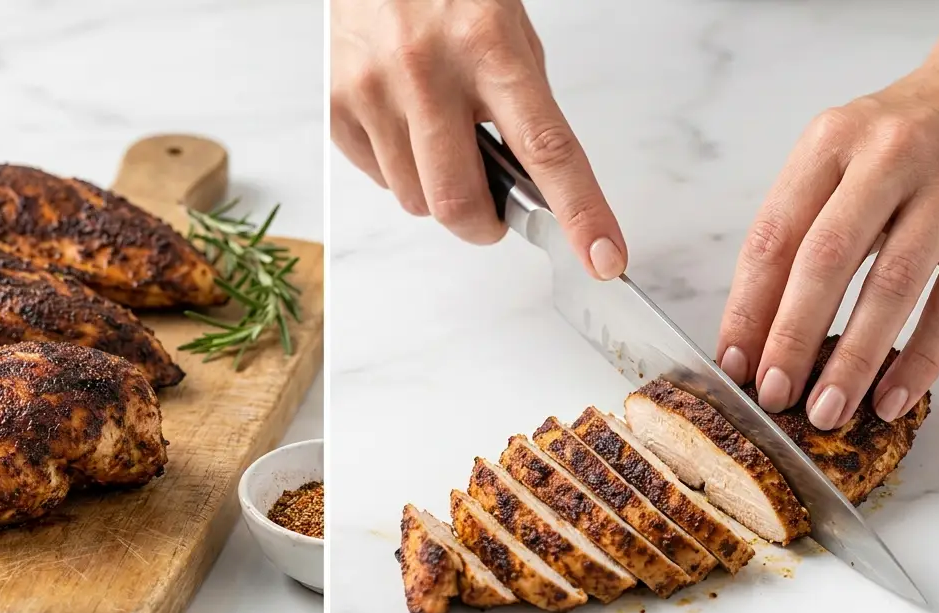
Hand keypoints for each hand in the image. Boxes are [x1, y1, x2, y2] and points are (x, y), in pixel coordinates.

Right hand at [330, 0, 626, 278]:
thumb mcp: (507, 30)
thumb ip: (522, 106)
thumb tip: (533, 185)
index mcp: (488, 45)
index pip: (545, 147)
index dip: (579, 211)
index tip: (602, 257)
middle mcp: (427, 70)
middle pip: (458, 201)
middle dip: (483, 224)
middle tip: (494, 212)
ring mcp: (374, 90)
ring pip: (415, 200)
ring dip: (437, 192)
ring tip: (439, 136)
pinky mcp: (336, 106)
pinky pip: (378, 181)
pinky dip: (399, 171)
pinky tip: (404, 125)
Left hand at [716, 0, 938, 428]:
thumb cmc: (899, 139)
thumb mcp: (837, 158)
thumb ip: (800, 226)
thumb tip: (755, 328)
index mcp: (829, 143)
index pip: (773, 235)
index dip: (747, 307)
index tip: (732, 362)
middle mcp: (885, 157)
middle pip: (825, 260)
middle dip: (792, 337)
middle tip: (773, 394)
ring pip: (890, 285)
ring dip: (854, 359)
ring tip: (826, 409)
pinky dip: (921, 358)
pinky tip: (891, 397)